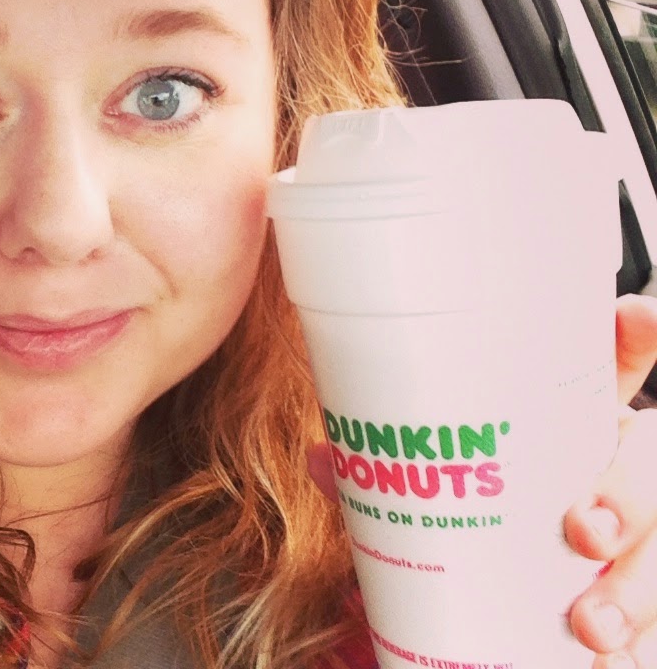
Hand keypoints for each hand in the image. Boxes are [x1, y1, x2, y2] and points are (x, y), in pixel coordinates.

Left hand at [306, 294, 656, 667]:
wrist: (509, 593)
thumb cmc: (477, 507)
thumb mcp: (443, 478)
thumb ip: (393, 468)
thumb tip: (325, 459)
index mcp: (571, 422)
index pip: (616, 368)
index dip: (636, 339)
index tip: (633, 315)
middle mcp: (612, 468)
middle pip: (650, 462)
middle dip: (631, 491)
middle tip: (583, 527)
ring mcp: (636, 533)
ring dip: (635, 587)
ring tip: (590, 623)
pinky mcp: (637, 595)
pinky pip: (655, 624)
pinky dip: (632, 643)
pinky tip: (601, 657)